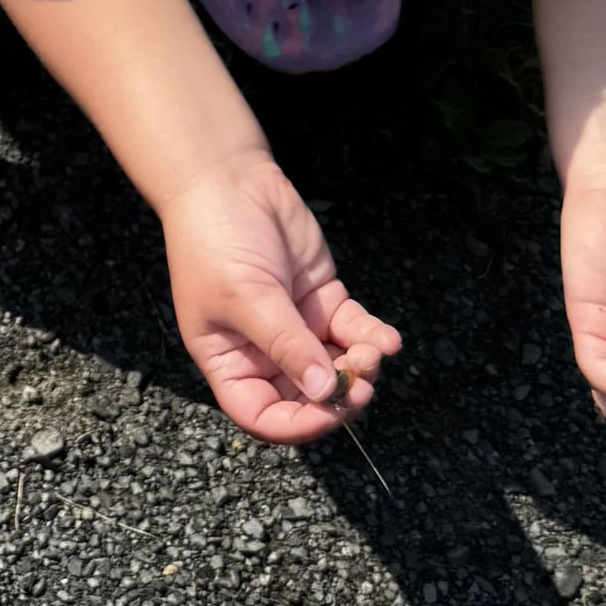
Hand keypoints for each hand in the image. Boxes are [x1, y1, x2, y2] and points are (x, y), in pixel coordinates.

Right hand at [160, 155, 400, 444]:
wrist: (227, 180)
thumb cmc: (216, 241)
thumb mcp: (248, 298)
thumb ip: (288, 346)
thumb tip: (324, 393)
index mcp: (230, 361)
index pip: (263, 415)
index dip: (296, 425)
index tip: (328, 411)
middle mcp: (262, 350)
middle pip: (306, 396)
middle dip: (338, 394)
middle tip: (361, 380)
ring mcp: (295, 325)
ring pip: (335, 365)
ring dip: (359, 367)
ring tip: (373, 351)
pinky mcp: (321, 299)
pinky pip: (352, 330)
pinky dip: (373, 337)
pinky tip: (389, 340)